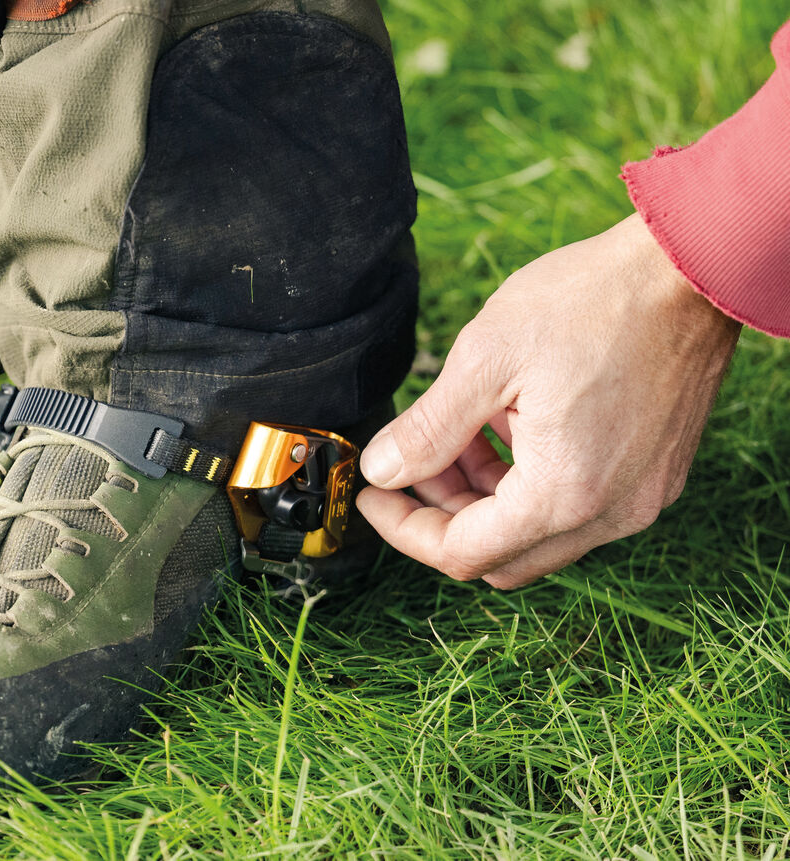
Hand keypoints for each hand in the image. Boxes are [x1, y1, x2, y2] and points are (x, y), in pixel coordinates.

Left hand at [357, 214, 740, 587]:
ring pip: (538, 534)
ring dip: (485, 498)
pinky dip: (529, 483)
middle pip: (502, 554)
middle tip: (412, 462)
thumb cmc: (593, 301)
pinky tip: (509, 425)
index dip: (405, 528)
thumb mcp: (486, 360)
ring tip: (459, 432)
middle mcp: (611, 514)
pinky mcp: (655, 474)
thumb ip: (428, 429)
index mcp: (564, 494)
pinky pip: (577, 507)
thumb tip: (382, 470)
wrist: (690, 266)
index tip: (373, 495)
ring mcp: (641, 497)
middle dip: (444, 514)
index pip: (464, 553)